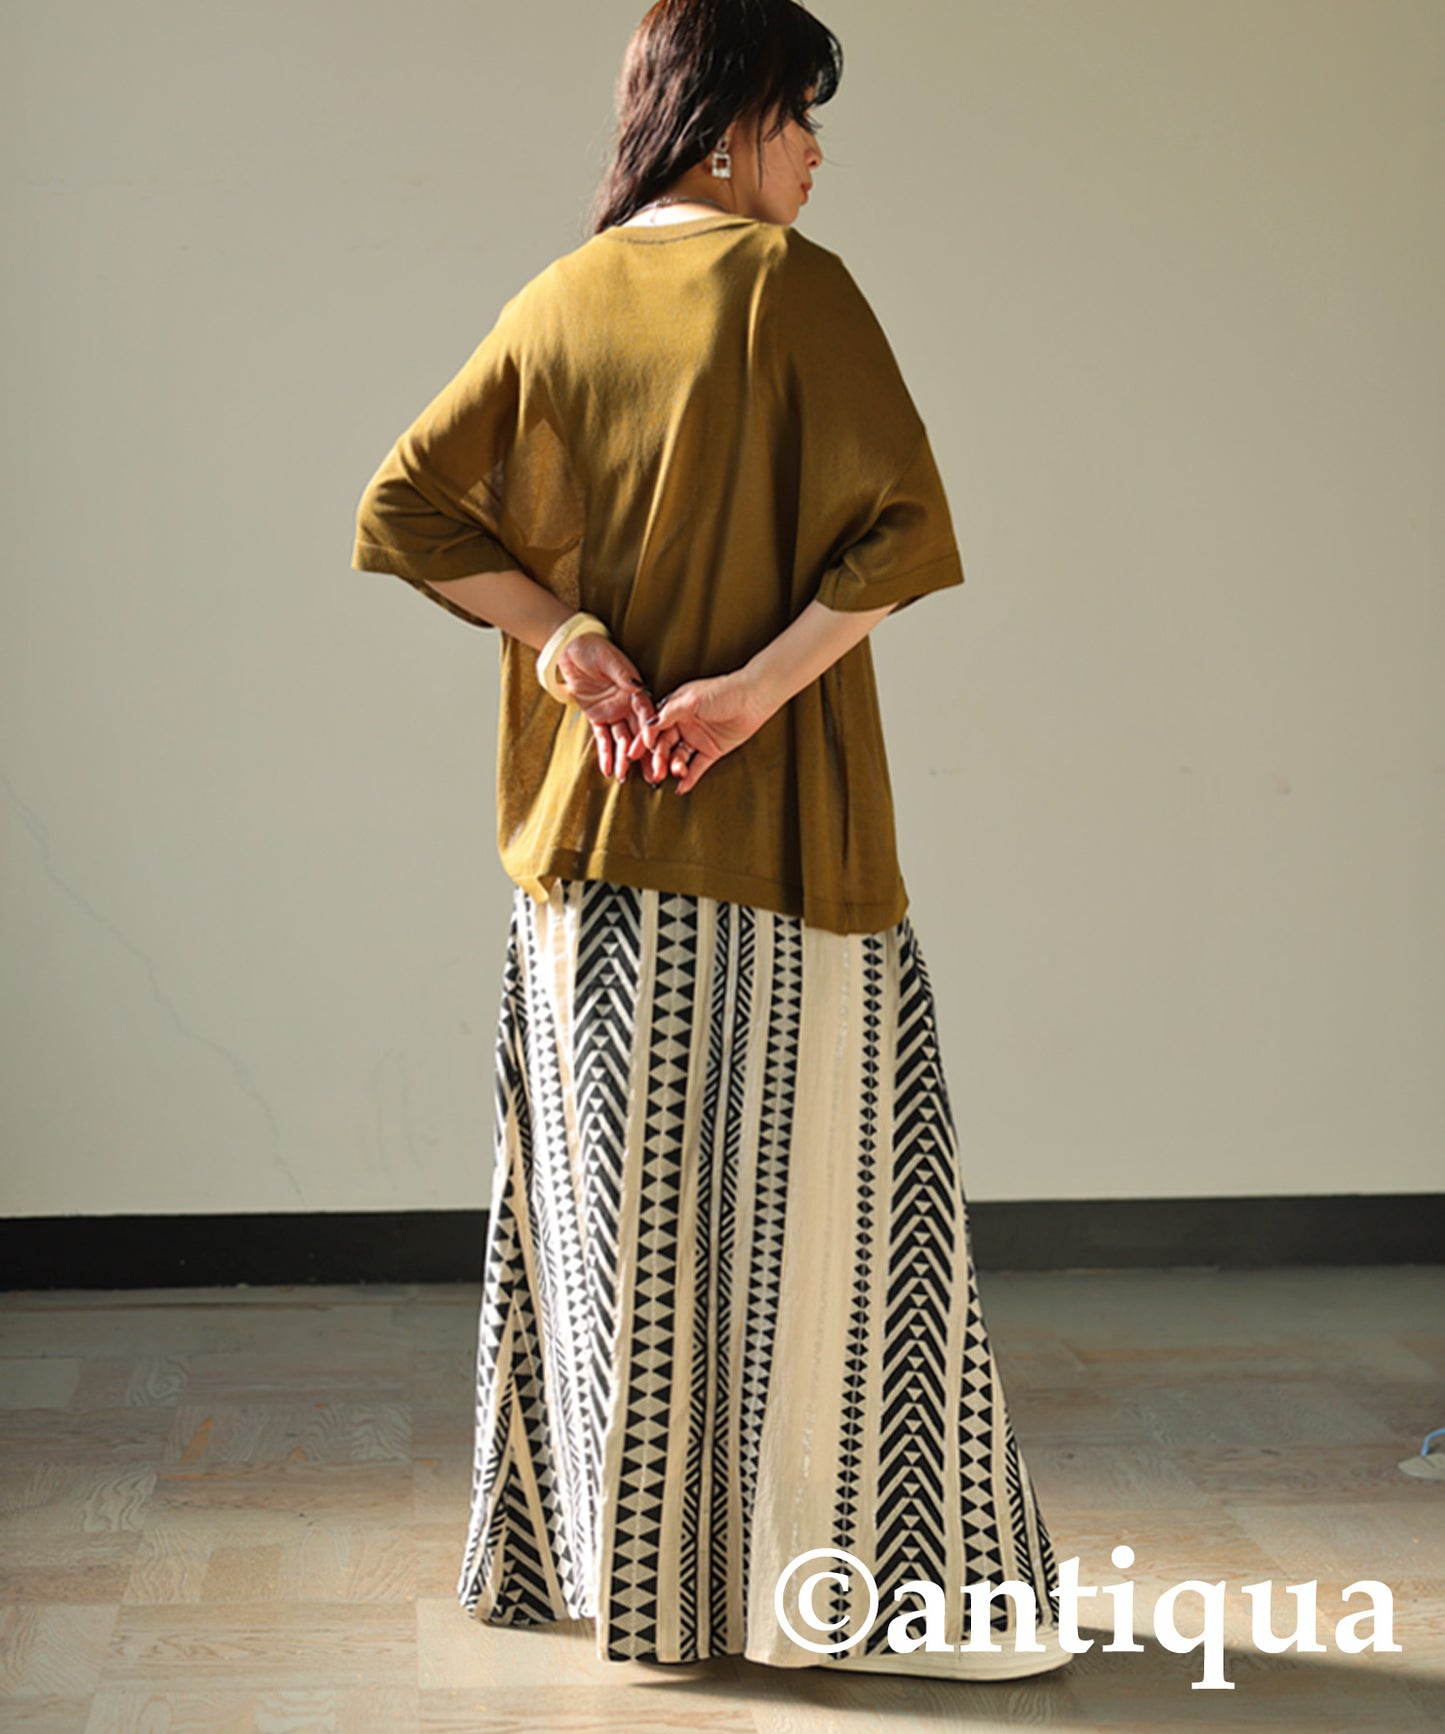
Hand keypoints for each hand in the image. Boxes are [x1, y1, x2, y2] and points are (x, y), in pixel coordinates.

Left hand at [555, 631, 663, 783]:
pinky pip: (602, 738)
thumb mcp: (608, 659)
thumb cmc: (592, 649)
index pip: (645, 713)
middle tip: (650, 774)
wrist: (570, 649)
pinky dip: (605, 754)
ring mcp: (613, 712)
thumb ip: (623, 674)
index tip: (652, 746)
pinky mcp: (597, 718)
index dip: (649, 730)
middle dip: (643, 754)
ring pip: (621, 740)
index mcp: (634, 690)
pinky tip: (608, 769)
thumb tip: (638, 686)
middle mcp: (627, 704)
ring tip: (623, 776)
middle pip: (638, 733)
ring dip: (623, 758)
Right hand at [626, 671, 774, 792]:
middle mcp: (684, 724)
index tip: (633, 753)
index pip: (655, 728)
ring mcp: (697, 738)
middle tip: (655, 772)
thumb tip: (649, 724)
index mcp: (675, 709)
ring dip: (674, 767)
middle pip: (665, 746)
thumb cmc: (724, 692)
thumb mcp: (691, 700)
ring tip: (675, 773)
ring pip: (679, 757)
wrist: (754, 698)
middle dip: (659, 759)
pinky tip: (681, 787)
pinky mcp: (712, 750)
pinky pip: (697, 767)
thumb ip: (669, 713)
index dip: (644, 741)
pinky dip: (689, 778)